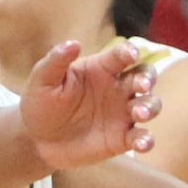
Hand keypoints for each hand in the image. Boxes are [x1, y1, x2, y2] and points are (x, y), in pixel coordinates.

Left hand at [18, 39, 158, 168]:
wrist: (37, 140)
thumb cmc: (40, 103)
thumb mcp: (42, 81)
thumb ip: (56, 61)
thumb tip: (74, 43)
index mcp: (100, 69)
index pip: (121, 56)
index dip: (129, 52)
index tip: (131, 54)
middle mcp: (117, 88)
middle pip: (144, 75)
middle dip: (148, 78)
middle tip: (141, 85)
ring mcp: (122, 113)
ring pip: (150, 104)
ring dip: (150, 107)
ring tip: (139, 114)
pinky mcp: (122, 138)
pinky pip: (141, 136)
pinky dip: (147, 140)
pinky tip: (143, 144)